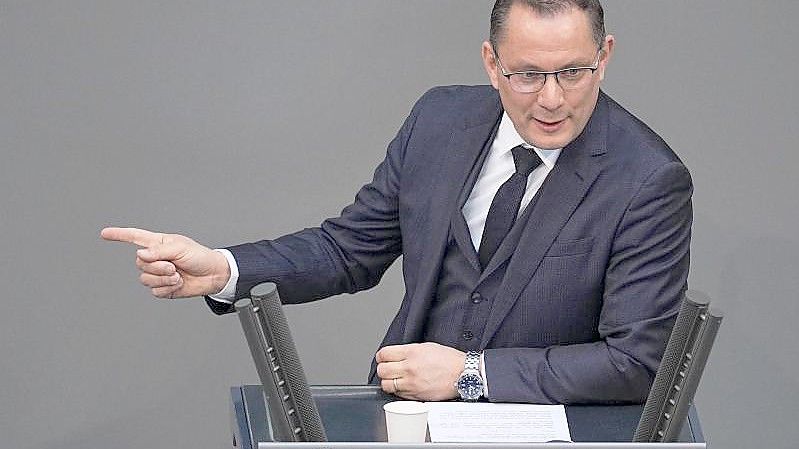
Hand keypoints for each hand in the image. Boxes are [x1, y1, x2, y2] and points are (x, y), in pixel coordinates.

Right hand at [101, 227, 229, 298]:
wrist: (213, 275)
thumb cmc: (199, 257)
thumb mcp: (180, 248)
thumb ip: (159, 251)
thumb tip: (140, 254)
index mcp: (158, 244)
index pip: (134, 237)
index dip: (119, 235)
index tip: (104, 233)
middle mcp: (155, 259)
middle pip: (140, 263)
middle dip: (157, 266)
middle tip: (174, 266)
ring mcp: (158, 274)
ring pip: (145, 279)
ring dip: (163, 278)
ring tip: (177, 275)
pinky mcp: (163, 288)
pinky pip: (155, 291)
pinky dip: (167, 288)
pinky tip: (178, 284)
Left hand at [375, 342, 464, 400]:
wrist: (463, 374)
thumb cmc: (449, 360)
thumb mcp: (427, 347)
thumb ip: (408, 351)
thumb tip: (396, 355)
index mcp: (412, 353)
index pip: (383, 354)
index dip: (382, 356)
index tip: (384, 358)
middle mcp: (409, 368)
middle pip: (382, 370)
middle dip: (383, 369)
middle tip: (388, 368)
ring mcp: (412, 383)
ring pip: (386, 385)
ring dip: (388, 381)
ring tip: (395, 378)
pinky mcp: (416, 395)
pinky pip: (397, 394)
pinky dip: (397, 391)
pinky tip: (404, 386)